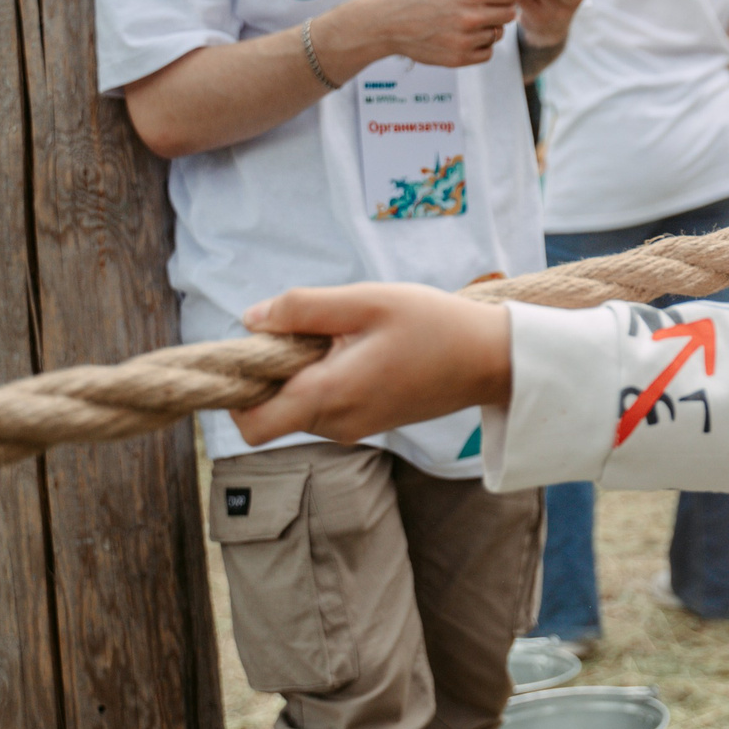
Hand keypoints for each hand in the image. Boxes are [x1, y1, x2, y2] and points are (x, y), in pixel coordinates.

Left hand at [233, 282, 511, 445]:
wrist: (492, 360)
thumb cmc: (434, 325)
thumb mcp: (367, 300)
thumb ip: (303, 308)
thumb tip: (252, 320)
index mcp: (330, 396)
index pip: (251, 424)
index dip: (237, 392)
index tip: (257, 351)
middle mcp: (337, 424)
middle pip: (273, 409)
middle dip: (277, 371)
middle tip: (316, 329)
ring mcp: (354, 429)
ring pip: (299, 405)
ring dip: (305, 372)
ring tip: (349, 336)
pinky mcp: (369, 423)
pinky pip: (327, 405)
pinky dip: (328, 379)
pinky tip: (363, 350)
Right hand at [325, 0, 526, 70]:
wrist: (385, 21)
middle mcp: (470, 17)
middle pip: (510, 13)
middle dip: (500, 6)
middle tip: (481, 3)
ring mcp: (465, 40)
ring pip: (499, 33)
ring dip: (489, 26)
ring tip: (466, 18)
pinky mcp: (459, 58)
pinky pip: (488, 53)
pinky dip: (481, 45)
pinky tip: (463, 34)